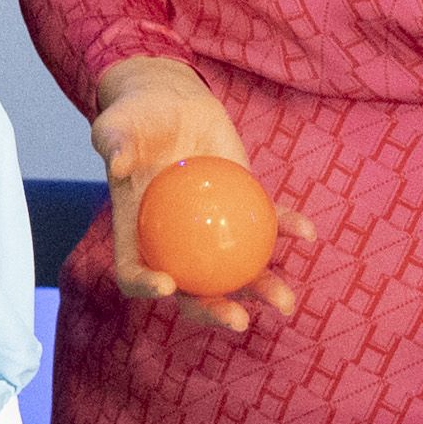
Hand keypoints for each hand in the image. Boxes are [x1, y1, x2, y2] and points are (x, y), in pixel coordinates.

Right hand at [88, 57, 305, 333]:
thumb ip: (114, 142)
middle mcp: (175, 246)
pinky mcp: (242, 210)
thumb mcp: (117, 123)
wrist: (172, 103)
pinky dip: (287, 231)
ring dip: (262, 289)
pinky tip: (308, 234)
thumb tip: (117, 162)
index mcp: (137, 237)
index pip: (135, 273)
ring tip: (285, 302)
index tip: (168, 284)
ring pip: (236, 271)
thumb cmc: (136, 116)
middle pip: (192, 291)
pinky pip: (267, 227)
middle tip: (238, 320)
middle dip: (215, 311)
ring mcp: (212, 233)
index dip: (148, 288)